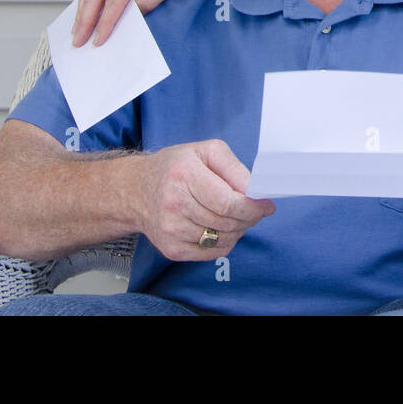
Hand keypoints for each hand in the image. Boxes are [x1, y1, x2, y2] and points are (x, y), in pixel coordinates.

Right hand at [138, 139, 274, 261]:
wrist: (136, 190)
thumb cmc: (176, 167)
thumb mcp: (206, 151)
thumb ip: (234, 168)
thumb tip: (255, 192)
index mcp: (184, 175)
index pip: (228, 202)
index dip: (253, 207)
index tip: (266, 205)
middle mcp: (174, 204)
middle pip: (227, 222)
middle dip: (249, 217)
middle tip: (255, 210)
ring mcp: (171, 230)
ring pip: (222, 239)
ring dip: (238, 229)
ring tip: (236, 216)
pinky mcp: (171, 249)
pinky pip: (211, 253)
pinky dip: (224, 242)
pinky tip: (221, 227)